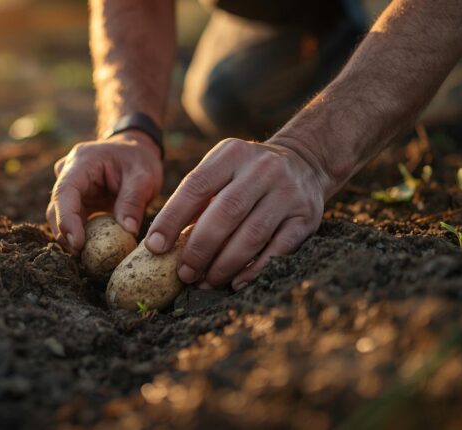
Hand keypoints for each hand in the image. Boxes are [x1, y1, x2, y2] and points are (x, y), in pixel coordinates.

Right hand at [47, 130, 162, 252]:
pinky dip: (78, 234)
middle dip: (65, 233)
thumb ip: (133, 201)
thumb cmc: (139, 159)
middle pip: (57, 207)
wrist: (136, 151)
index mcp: (83, 161)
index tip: (77, 243)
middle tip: (81, 255)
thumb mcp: (143, 177)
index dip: (66, 219)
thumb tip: (128, 230)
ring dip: (70, 236)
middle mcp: (69, 173)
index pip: (65, 192)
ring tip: (86, 256)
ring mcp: (71, 187)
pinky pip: (72, 219)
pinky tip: (89, 249)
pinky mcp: (77, 200)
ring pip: (60, 216)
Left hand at [144, 137, 332, 289]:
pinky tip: (236, 282)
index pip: (196, 186)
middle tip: (184, 273)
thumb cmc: (248, 175)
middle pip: (225, 213)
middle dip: (200, 248)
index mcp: (232, 154)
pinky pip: (278, 249)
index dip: (171, 218)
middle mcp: (262, 169)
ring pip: (252, 235)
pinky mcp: (306, 216)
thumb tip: (161, 243)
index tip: (154, 247)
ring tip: (206, 282)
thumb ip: (196, 199)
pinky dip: (255, 270)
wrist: (306, 162)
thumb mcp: (223, 170)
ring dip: (225, 264)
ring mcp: (287, 192)